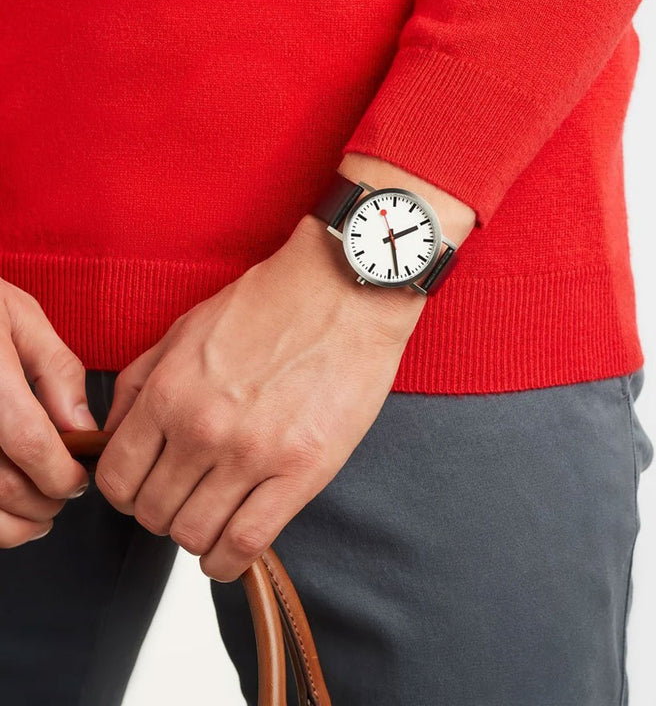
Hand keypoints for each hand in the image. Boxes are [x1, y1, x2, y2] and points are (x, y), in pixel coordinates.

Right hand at [0, 279, 94, 548]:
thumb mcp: (18, 316)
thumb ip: (56, 372)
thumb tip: (82, 428)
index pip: (30, 443)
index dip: (62, 474)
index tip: (77, 481)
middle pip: (1, 487)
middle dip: (43, 504)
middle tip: (60, 498)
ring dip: (9, 527)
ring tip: (34, 519)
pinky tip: (0, 515)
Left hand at [95, 215, 425, 581]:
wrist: (343, 292)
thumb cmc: (272, 303)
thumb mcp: (186, 327)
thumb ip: (140, 381)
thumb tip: (113, 431)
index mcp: (169, 392)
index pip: (117, 477)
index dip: (125, 493)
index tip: (145, 490)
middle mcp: (203, 429)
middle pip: (153, 513)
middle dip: (161, 514)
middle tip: (186, 499)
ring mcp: (252, 454)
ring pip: (194, 535)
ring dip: (196, 537)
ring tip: (214, 518)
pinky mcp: (301, 471)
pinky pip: (247, 542)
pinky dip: (229, 561)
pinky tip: (231, 551)